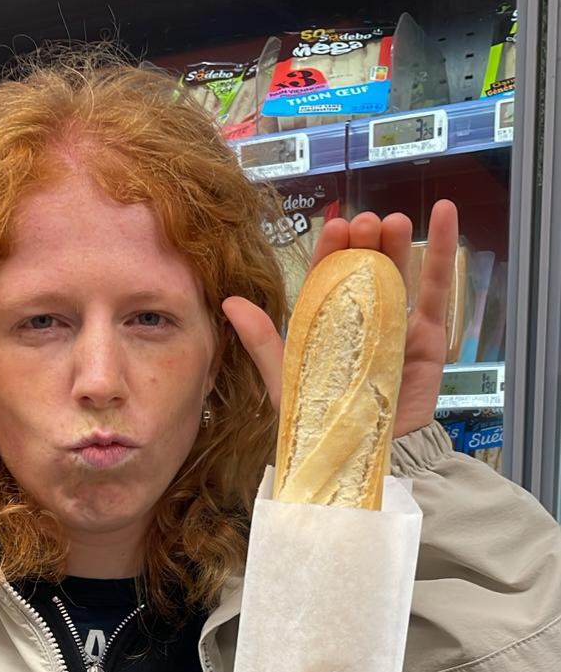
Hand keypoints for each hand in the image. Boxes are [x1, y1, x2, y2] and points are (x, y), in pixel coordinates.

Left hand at [222, 200, 459, 438]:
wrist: (363, 457)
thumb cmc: (321, 421)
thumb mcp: (286, 380)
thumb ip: (262, 341)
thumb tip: (229, 302)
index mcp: (326, 323)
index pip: (328, 277)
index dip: (331, 251)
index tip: (333, 229)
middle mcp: (361, 316)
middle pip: (364, 267)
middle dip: (363, 240)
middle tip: (363, 223)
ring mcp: (396, 322)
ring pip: (397, 271)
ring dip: (395, 241)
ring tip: (391, 221)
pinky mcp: (428, 336)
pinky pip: (437, 290)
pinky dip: (440, 251)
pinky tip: (443, 214)